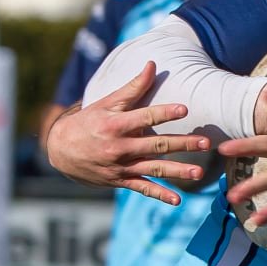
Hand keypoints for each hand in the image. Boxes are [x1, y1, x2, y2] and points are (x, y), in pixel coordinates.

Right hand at [45, 60, 211, 201]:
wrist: (60, 151)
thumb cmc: (87, 122)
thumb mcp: (105, 103)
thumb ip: (132, 88)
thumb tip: (153, 64)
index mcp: (115, 125)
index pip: (144, 117)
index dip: (164, 113)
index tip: (184, 110)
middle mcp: (119, 147)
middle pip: (156, 145)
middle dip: (182, 144)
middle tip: (206, 143)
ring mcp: (120, 167)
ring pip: (153, 169)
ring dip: (177, 172)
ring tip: (198, 173)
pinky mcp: (120, 181)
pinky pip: (142, 188)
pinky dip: (159, 195)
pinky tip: (177, 201)